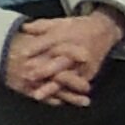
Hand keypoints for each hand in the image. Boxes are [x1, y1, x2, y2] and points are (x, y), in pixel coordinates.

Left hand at [5, 13, 120, 101]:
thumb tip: (23, 28)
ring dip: (51, 87)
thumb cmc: (76, 28)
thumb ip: (41, 26)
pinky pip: (75, 87)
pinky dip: (64, 95)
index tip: (22, 54)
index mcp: (67, 36)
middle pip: (59, 62)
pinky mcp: (88, 74)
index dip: (35, 49)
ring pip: (66, 78)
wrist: (103, 32)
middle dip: (44, 70)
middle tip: (28, 76)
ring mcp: (83, 65)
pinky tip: (52, 101)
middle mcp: (76, 51)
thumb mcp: (59, 23)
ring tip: (37, 95)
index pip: (50, 42)